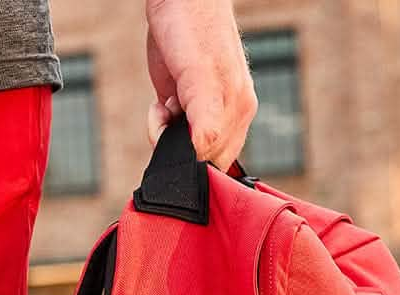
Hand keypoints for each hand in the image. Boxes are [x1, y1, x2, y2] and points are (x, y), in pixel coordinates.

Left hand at [145, 0, 257, 168]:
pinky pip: (172, 130)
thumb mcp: (202, 80)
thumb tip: (201, 156)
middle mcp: (227, 113)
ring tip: (165, 106)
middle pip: (200, 156)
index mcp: (239, 111)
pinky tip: (162, 103)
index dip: (191, 156)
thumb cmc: (195, 28)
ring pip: (184, 145)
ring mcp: (205, 109)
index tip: (176, 136)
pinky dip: (160, 123)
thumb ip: (207, 124)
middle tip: (168, 115)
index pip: (215, 160)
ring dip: (166, 133)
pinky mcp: (185, 103)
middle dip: (177, 145)